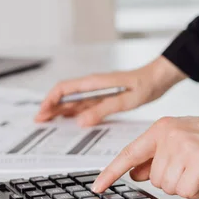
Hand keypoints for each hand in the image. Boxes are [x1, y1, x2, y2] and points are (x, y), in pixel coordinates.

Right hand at [35, 56, 186, 126]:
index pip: (64, 88)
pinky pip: (84, 104)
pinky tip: (70, 119)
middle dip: (51, 107)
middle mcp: (93, 85)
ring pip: (73, 100)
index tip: (42, 112)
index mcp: (94, 82)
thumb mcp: (125, 101)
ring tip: (48, 121)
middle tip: (39, 120)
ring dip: (60, 110)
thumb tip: (80, 121)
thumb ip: (102, 110)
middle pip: (65, 95)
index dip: (50, 100)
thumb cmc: (145, 84)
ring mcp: (98, 90)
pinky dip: (74, 111)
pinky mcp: (104, 95)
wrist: (159, 77)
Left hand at [91, 114, 198, 198]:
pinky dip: (198, 190)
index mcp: (160, 129)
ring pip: (169, 187)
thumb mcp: (178, 140)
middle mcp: (169, 136)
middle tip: (191, 167)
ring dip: (186, 186)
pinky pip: (187, 191)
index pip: (129, 153)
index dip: (111, 172)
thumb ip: (154, 156)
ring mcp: (185, 147)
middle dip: (172, 180)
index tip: (97, 186)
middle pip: (154, 179)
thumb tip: (133, 173)